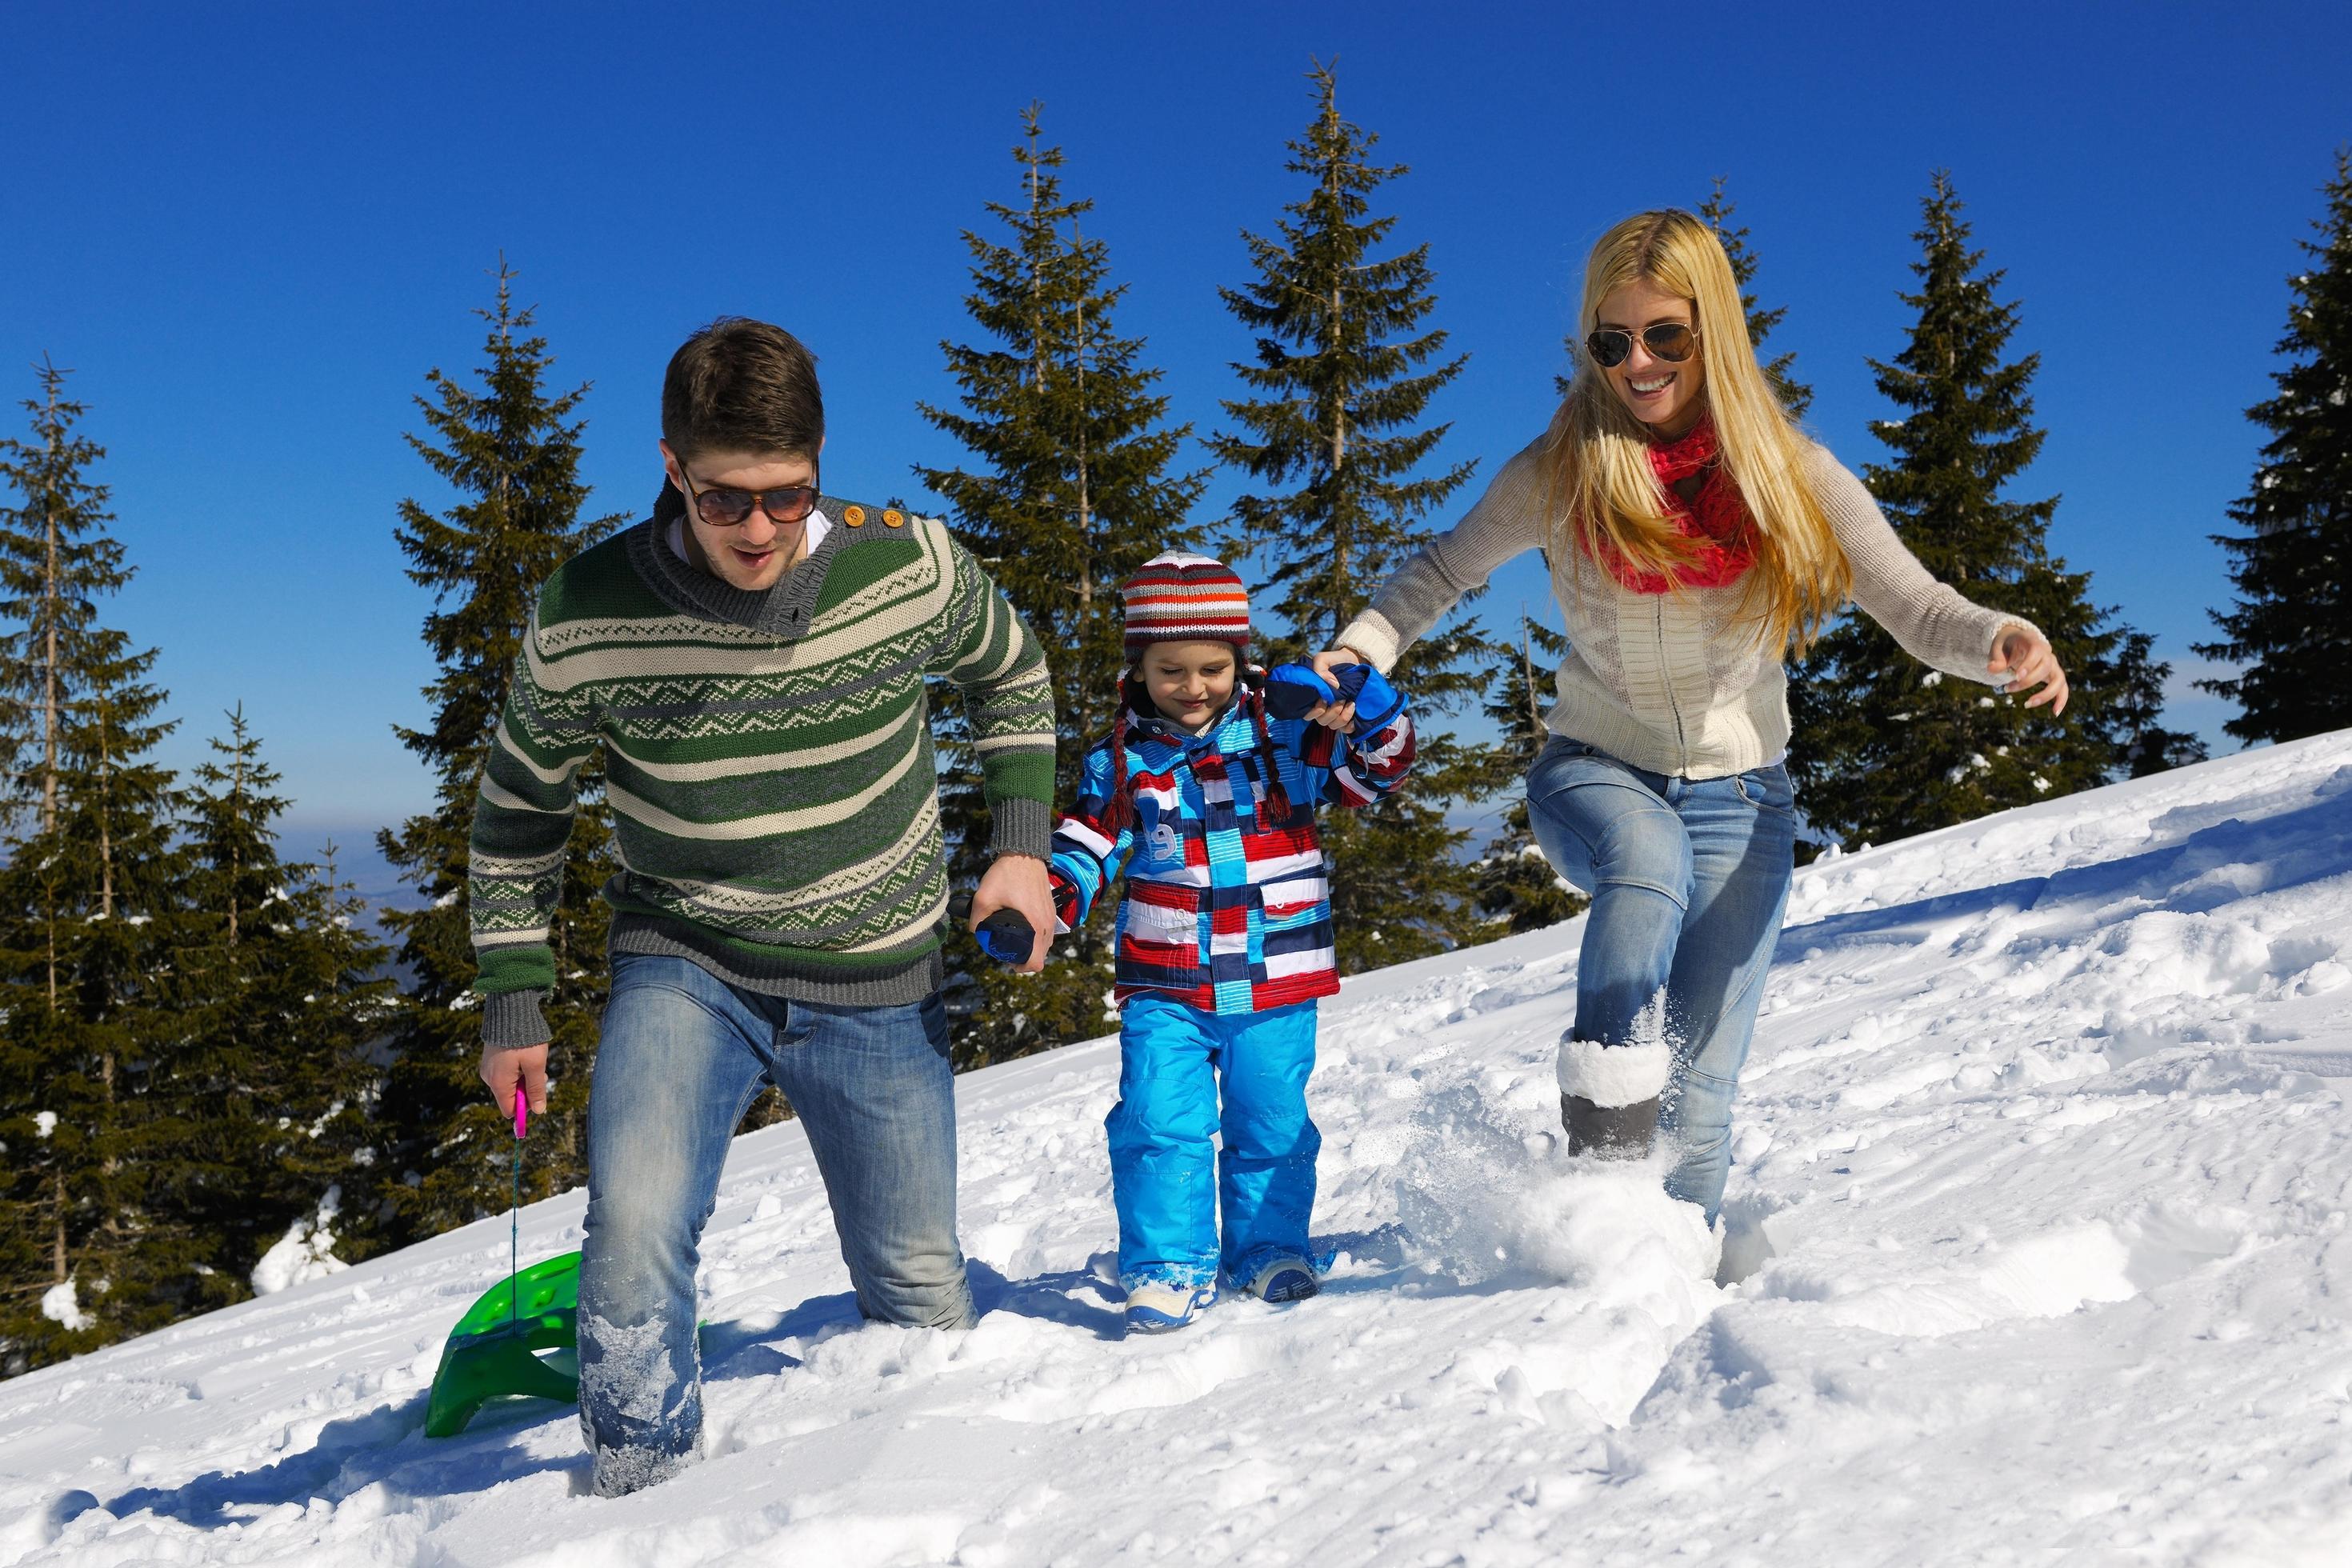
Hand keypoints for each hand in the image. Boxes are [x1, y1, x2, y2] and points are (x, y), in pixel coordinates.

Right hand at [479, 1041, 548, 1118]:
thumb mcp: (536, 1066)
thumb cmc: (525, 1039)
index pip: (509, 1110)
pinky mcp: (491, 1058)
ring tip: (533, 1059)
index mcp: (499, 1083)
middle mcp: (489, 1078)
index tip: (539, 1096)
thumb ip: (536, 1089)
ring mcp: (489, 1067)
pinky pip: (505, 1072)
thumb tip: (539, 1111)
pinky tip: (524, 1054)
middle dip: (527, 1090)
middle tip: (541, 1073)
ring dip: (524, 1078)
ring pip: (510, 1084)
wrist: (510, 1011)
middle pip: (510, 1097)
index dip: (525, 1108)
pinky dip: (517, 1069)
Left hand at [971, 854, 1054, 971]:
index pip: (1036, 961)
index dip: (1023, 968)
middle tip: (1009, 952)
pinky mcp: (1050, 908)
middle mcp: (1047, 923)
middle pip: (1042, 955)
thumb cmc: (1006, 874)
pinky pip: (1048, 931)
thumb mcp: (983, 898)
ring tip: (1016, 942)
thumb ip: (976, 919)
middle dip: (1026, 959)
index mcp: (1035, 925)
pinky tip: (1024, 929)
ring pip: (1046, 944)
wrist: (1023, 852)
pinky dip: (1038, 936)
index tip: (1010, 963)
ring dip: (1033, 948)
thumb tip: (975, 932)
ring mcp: (1051, 915)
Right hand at [1307, 645, 1366, 730]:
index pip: (1307, 714)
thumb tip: (1332, 684)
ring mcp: (1335, 714)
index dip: (1315, 710)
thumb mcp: (1324, 659)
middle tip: (1342, 698)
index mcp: (1313, 698)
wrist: (1355, 662)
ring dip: (1343, 716)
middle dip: (1332, 711)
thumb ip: (1320, 668)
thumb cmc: (1336, 662)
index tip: (1324, 698)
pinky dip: (1350, 724)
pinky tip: (1355, 713)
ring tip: (1351, 702)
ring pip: (1334, 726)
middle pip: (1322, 721)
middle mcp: (1323, 708)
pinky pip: (1346, 729)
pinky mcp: (1348, 717)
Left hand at [1989, 628, 2067, 714]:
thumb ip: (1996, 658)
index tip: (2017, 676)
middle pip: (2045, 667)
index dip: (2029, 664)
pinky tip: (2055, 713)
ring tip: (2027, 704)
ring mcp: (2053, 665)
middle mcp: (2047, 653)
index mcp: (2033, 642)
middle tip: (2007, 689)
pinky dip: (2061, 700)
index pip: (2036, 651)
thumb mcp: (1997, 647)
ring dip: (2046, 694)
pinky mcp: (2054, 676)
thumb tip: (1992, 669)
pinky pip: (2063, 688)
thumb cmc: (2006, 645)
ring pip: (2058, 680)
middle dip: (2027, 682)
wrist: (2017, 643)